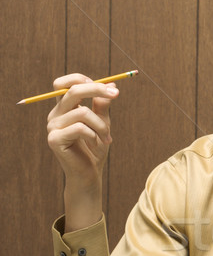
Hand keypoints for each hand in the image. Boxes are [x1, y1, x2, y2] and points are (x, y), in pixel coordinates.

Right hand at [46, 74, 118, 230]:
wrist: (89, 175)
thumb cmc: (95, 149)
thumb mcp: (102, 123)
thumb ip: (103, 106)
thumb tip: (111, 86)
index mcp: (64, 109)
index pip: (66, 84)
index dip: (84, 80)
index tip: (108, 87)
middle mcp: (55, 115)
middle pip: (72, 91)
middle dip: (96, 90)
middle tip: (116, 94)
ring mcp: (52, 127)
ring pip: (82, 113)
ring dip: (101, 125)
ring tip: (107, 137)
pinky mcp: (54, 140)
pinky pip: (79, 129)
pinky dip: (94, 136)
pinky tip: (97, 145)